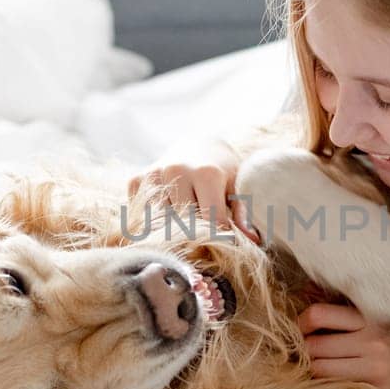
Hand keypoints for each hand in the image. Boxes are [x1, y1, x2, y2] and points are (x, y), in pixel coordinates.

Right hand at [128, 142, 259, 243]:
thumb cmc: (223, 171)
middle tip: (204, 239)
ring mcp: (153, 175)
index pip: (212, 221)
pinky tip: (167, 215)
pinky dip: (152, 223)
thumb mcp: (238, 188)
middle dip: (196, 236)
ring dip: (173, 229)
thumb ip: (244, 214)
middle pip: (185, 224)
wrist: (197, 146)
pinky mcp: (136, 180)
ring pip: (161, 223)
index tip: (224, 243)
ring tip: (186, 224)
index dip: (220, 237)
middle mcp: (176, 170)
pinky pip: (141, 216)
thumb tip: (253, 241)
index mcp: (206, 173)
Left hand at [298, 301, 389, 388]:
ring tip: (325, 371)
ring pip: (320, 370)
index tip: (303, 331)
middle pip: (314, 346)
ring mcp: (377, 368)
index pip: (319, 314)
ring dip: (316, 372)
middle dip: (306, 353)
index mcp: (373, 318)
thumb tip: (307, 291)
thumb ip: (352, 312)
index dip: (302, 324)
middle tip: (309, 356)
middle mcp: (374, 340)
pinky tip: (339, 387)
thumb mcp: (388, 321)